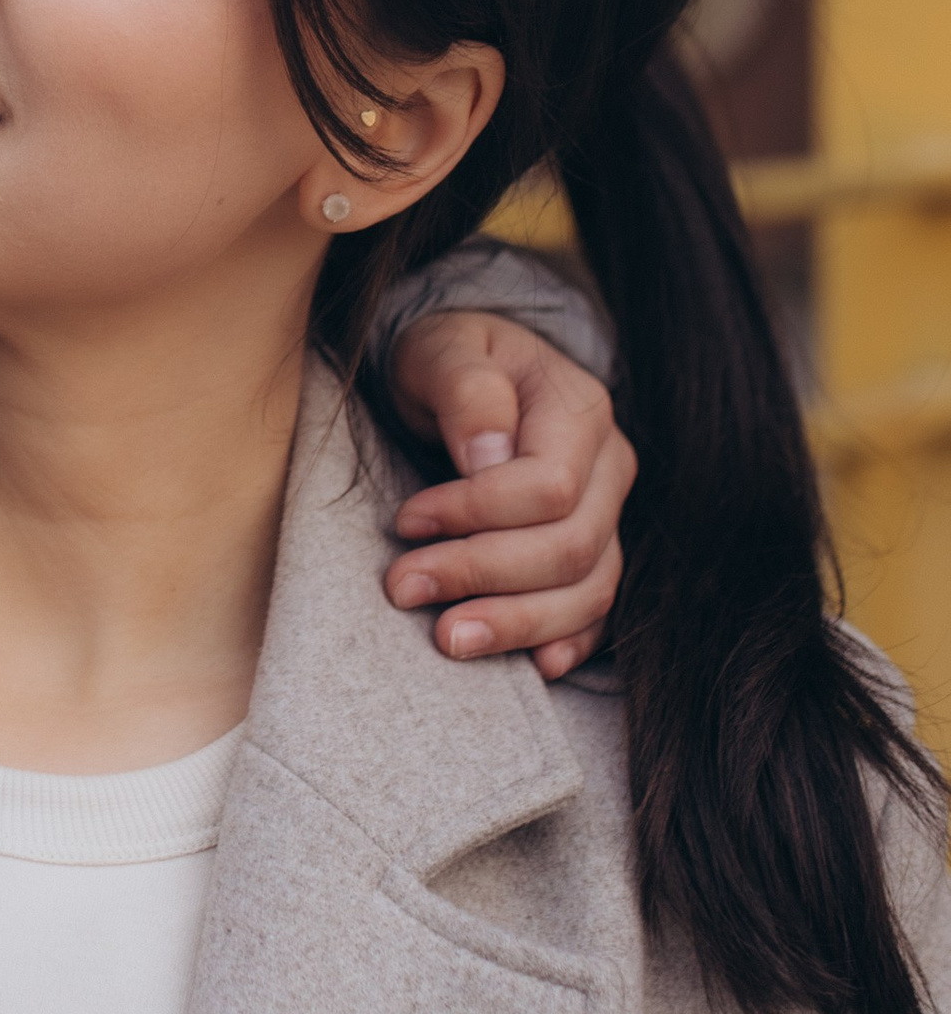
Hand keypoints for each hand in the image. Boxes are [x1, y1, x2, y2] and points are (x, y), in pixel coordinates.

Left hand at [382, 310, 632, 678]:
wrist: (471, 375)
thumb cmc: (452, 358)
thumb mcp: (443, 348)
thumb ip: (467, 389)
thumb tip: (486, 458)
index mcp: (580, 411)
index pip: (548, 486)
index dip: (477, 513)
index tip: (405, 522)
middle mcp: (610, 468)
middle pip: (568, 546)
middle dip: (482, 575)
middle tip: (403, 589)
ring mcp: (609, 516)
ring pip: (589, 589)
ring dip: (517, 623)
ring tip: (447, 640)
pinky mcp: (594, 553)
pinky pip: (598, 610)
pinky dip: (569, 642)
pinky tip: (533, 666)